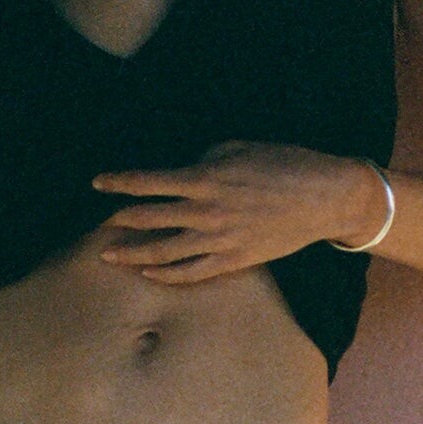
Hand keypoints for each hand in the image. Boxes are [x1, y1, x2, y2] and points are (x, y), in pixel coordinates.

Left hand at [90, 144, 389, 283]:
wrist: (324, 197)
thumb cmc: (283, 164)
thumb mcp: (238, 149)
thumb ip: (204, 160)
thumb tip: (182, 174)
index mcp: (205, 178)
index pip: (149, 182)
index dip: (119, 182)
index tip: (98, 183)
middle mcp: (206, 212)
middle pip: (149, 219)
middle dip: (119, 221)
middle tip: (100, 223)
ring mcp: (219, 240)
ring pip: (163, 252)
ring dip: (132, 253)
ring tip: (109, 255)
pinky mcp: (234, 260)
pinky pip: (191, 272)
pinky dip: (166, 274)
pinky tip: (148, 272)